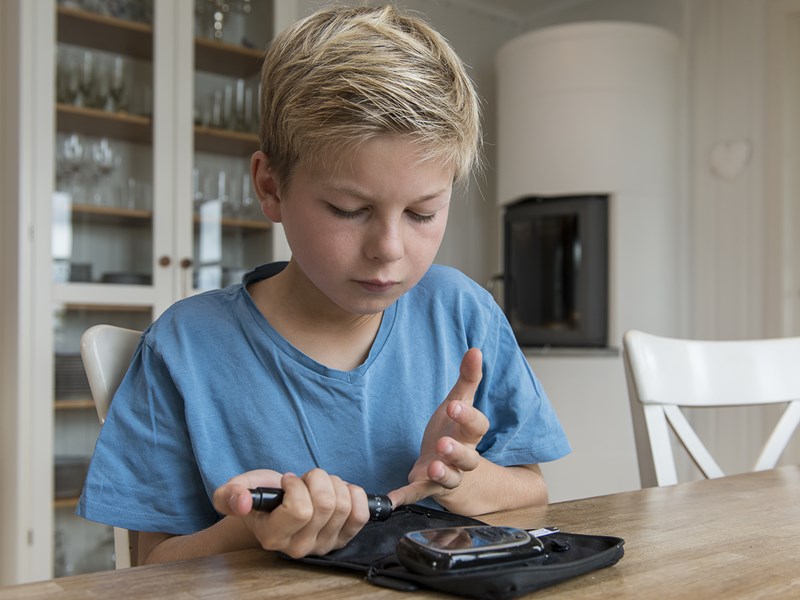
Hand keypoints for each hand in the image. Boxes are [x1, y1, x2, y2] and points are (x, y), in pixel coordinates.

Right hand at [212, 468, 369, 557]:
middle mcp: (301, 548)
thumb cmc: (261, 498)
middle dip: (316, 479)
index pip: (301, 510)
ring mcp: (325, 545)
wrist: (277, 508)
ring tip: (318, 486)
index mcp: (273, 537)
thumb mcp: (236, 490)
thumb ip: (229, 495)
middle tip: (304, 482)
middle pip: (327, 504)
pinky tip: (338, 491)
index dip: (297, 486)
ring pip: (344, 504)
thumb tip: (241, 501)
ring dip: (333, 483)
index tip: (287, 483)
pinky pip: (361, 513)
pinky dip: (353, 492)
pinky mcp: (344, 538)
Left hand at [388, 348, 489, 507]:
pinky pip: (416, 494)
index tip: (453, 406)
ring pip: (448, 479)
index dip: (467, 417)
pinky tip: (391, 500)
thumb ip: (468, 378)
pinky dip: (404, 497)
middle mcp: (461, 458)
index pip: (476, 426)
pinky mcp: (424, 487)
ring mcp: (444, 475)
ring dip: (441, 474)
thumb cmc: (452, 430)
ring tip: (432, 468)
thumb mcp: (459, 402)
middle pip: (467, 459)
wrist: (445, 465)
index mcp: (468, 435)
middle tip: (444, 443)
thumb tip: (475, 350)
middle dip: (456, 452)